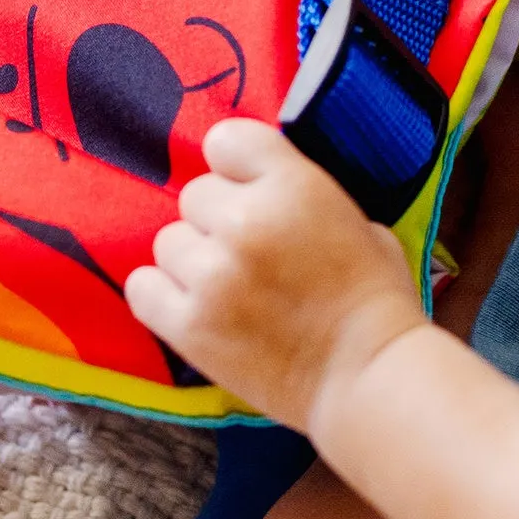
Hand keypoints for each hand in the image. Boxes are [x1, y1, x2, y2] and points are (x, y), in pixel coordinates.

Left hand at [124, 120, 426, 434]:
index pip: (225, 140)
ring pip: (168, 241)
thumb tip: (265, 189)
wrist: (369, 378)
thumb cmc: (375, 299)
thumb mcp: (355, 220)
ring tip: (225, 288)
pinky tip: (193, 308)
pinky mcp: (189, 325)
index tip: (247, 190)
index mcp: (293, 185)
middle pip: (195, 194)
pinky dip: (162, 296)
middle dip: (217, 220)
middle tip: (247, 254)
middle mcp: (245, 220)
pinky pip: (143, 288)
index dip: (234, 168)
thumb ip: (302, 195)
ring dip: (192, 260)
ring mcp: (212, 274)